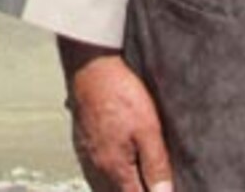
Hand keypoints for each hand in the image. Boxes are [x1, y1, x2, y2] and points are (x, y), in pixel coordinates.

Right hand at [60, 39, 173, 191]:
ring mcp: (86, 155)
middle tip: (154, 184)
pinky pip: (94, 171)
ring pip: (103, 187)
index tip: (162, 190)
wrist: (91, 66)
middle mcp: (97, 167)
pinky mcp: (81, 142)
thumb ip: (156, 165)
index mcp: (115, 168)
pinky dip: (108, 178)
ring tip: (139, 180)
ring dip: (121, 187)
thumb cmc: (120, 94)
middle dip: (136, 191)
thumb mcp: (148, 129)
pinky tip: (118, 169)